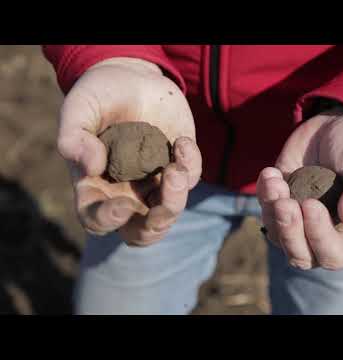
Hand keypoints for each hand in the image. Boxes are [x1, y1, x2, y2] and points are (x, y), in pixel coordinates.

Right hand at [57, 57, 200, 245]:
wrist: (132, 77)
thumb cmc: (99, 96)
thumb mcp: (79, 108)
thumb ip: (73, 137)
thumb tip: (91, 168)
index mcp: (95, 186)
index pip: (98, 220)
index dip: (109, 221)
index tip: (122, 205)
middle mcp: (126, 192)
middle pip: (141, 232)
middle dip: (154, 227)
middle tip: (162, 210)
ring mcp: (154, 182)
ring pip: (169, 211)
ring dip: (176, 199)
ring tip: (175, 170)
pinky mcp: (178, 167)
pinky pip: (190, 179)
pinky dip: (190, 165)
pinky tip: (182, 142)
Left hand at [257, 109, 342, 269]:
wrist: (337, 126)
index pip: (335, 255)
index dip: (318, 237)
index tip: (310, 204)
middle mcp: (328, 235)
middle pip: (301, 255)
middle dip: (288, 231)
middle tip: (284, 203)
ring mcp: (302, 222)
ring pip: (277, 236)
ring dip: (271, 211)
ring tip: (275, 180)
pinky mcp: (281, 205)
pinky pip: (265, 211)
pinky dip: (263, 194)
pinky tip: (271, 173)